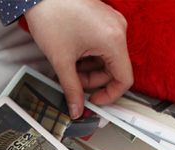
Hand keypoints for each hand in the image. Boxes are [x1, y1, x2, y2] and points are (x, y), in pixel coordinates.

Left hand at [25, 0, 132, 118]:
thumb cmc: (51, 15)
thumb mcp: (61, 60)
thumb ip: (71, 89)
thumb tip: (76, 110)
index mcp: (113, 40)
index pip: (124, 79)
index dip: (109, 95)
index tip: (93, 101)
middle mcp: (117, 30)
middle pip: (113, 70)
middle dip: (92, 80)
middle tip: (73, 82)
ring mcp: (111, 24)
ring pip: (105, 60)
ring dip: (88, 69)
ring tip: (68, 66)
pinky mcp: (102, 21)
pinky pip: (101, 47)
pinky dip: (88, 57)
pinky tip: (72, 55)